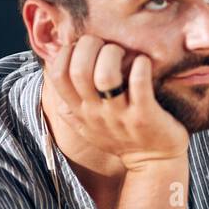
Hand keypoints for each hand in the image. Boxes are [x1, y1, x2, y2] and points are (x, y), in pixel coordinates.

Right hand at [46, 35, 189, 170]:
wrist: (153, 163)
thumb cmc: (122, 138)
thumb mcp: (87, 126)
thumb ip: (70, 107)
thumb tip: (55, 79)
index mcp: (80, 111)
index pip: (57, 75)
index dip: (66, 52)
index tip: (83, 48)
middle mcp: (95, 113)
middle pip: (78, 70)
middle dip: (90, 46)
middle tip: (105, 44)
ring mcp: (120, 115)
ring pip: (106, 76)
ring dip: (113, 54)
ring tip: (123, 52)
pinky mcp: (145, 116)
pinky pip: (139, 84)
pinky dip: (140, 66)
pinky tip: (144, 62)